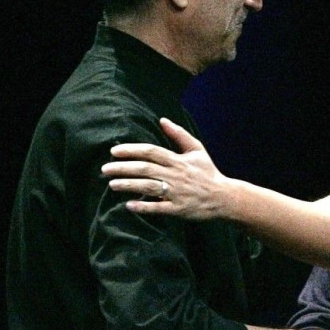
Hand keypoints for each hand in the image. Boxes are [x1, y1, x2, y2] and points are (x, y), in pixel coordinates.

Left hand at [101, 118, 226, 219]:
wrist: (225, 197)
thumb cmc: (208, 172)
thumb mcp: (197, 150)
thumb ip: (179, 135)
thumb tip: (162, 120)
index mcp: (179, 160)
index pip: (151, 152)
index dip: (131, 151)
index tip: (114, 152)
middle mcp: (176, 175)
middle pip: (145, 169)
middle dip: (123, 168)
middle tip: (104, 169)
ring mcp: (177, 193)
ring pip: (148, 187)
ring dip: (128, 185)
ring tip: (112, 184)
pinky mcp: (179, 209)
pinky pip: (158, 208)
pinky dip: (144, 207)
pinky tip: (129, 205)